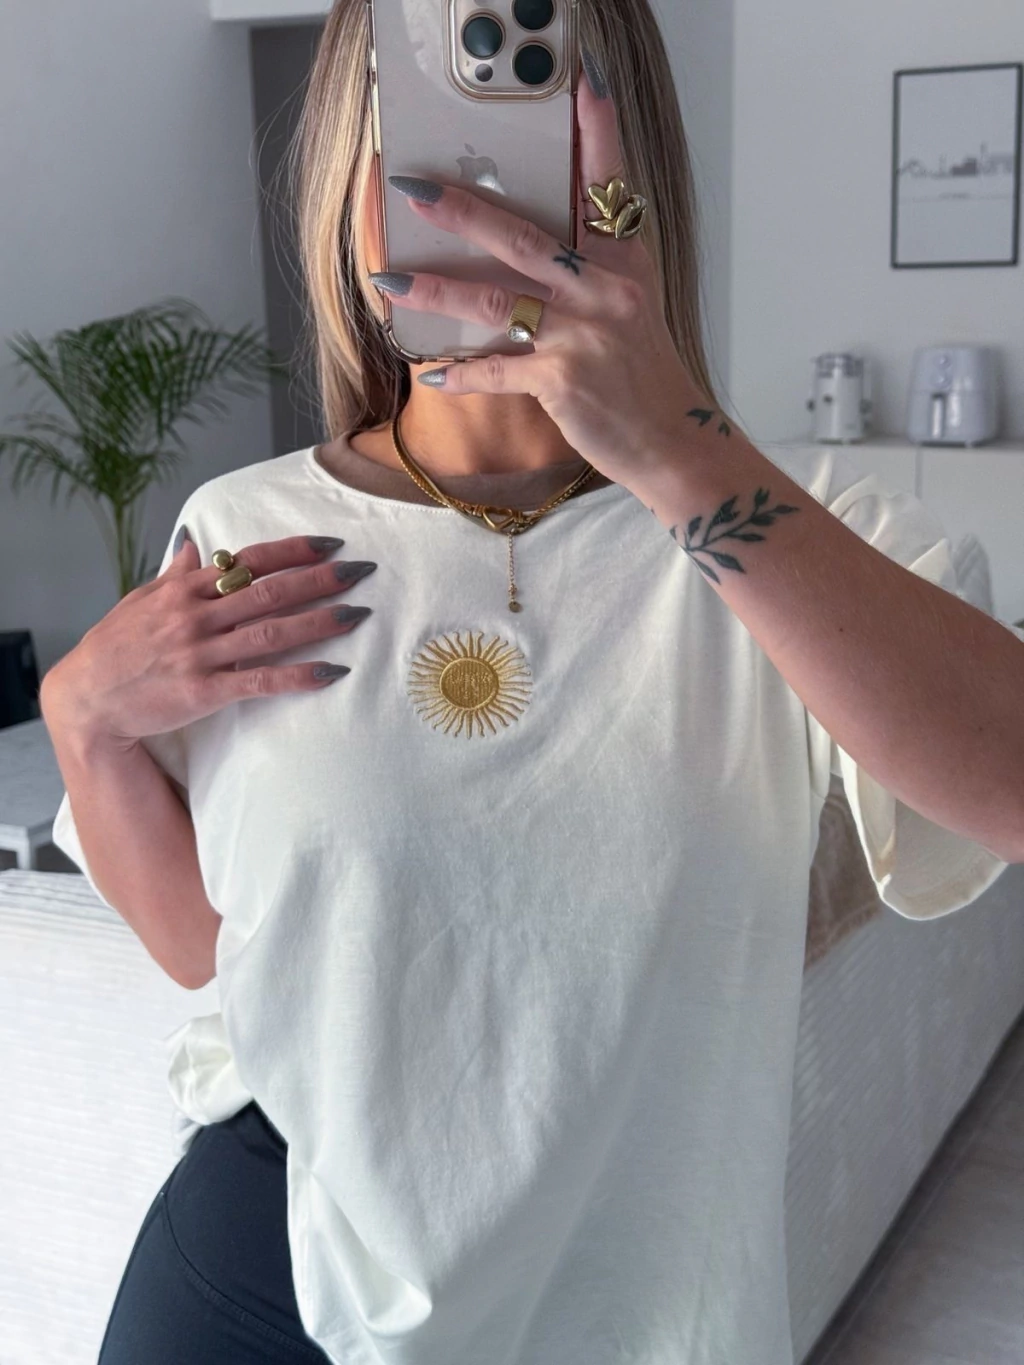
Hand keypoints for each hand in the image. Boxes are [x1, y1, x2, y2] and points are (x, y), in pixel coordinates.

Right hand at [41, 535, 377, 747]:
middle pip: (268, 591)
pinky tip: (331, 672)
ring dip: (318, 622)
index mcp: (184, 589)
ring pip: (270, 632)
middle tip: (361, 571)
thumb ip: (174, 573)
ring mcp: (200, 654)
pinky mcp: (203, 692)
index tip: (330, 544)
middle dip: (319, 579)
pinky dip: (297, 676)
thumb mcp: (140, 600)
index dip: (292, 551)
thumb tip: (194, 542)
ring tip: (357, 613)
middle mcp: (195, 616)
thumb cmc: (114, 647)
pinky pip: (259, 681)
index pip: (248, 561)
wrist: (86, 699)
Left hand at [374, 64, 705, 492]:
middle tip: (414, 188)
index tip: (587, 80)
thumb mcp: (631, 311)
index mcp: (623, 266)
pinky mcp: (562, 381)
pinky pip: (497, 370)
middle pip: (523, 239)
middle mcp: (604, 292)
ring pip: (496, 301)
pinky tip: (432, 374)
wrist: (672, 442)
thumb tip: (524, 257)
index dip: (599, 132)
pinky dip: (462, 373)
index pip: (608, 187)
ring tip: (388, 277)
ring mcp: (583, 336)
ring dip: (435, 288)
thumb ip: (587, 275)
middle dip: (464, 211)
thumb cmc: (644, 379)